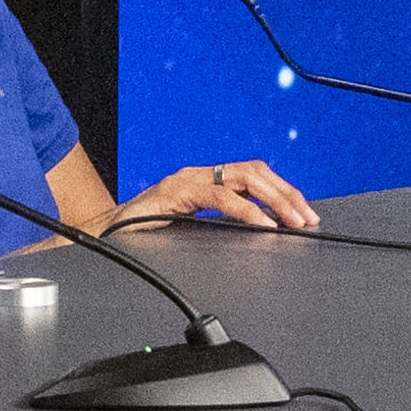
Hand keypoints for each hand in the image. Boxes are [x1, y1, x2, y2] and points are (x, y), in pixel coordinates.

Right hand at [114, 158, 317, 233]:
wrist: (102, 235)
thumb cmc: (143, 235)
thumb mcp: (189, 230)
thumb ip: (216, 227)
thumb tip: (257, 239)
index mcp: (206, 181)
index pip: (254, 175)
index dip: (283, 192)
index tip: (306, 213)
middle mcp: (199, 174)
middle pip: (256, 171)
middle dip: (287, 194)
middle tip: (308, 219)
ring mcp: (187, 180)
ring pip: (243, 177)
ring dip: (274, 198)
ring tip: (292, 221)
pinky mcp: (175, 192)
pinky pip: (218, 196)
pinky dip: (245, 210)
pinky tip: (262, 225)